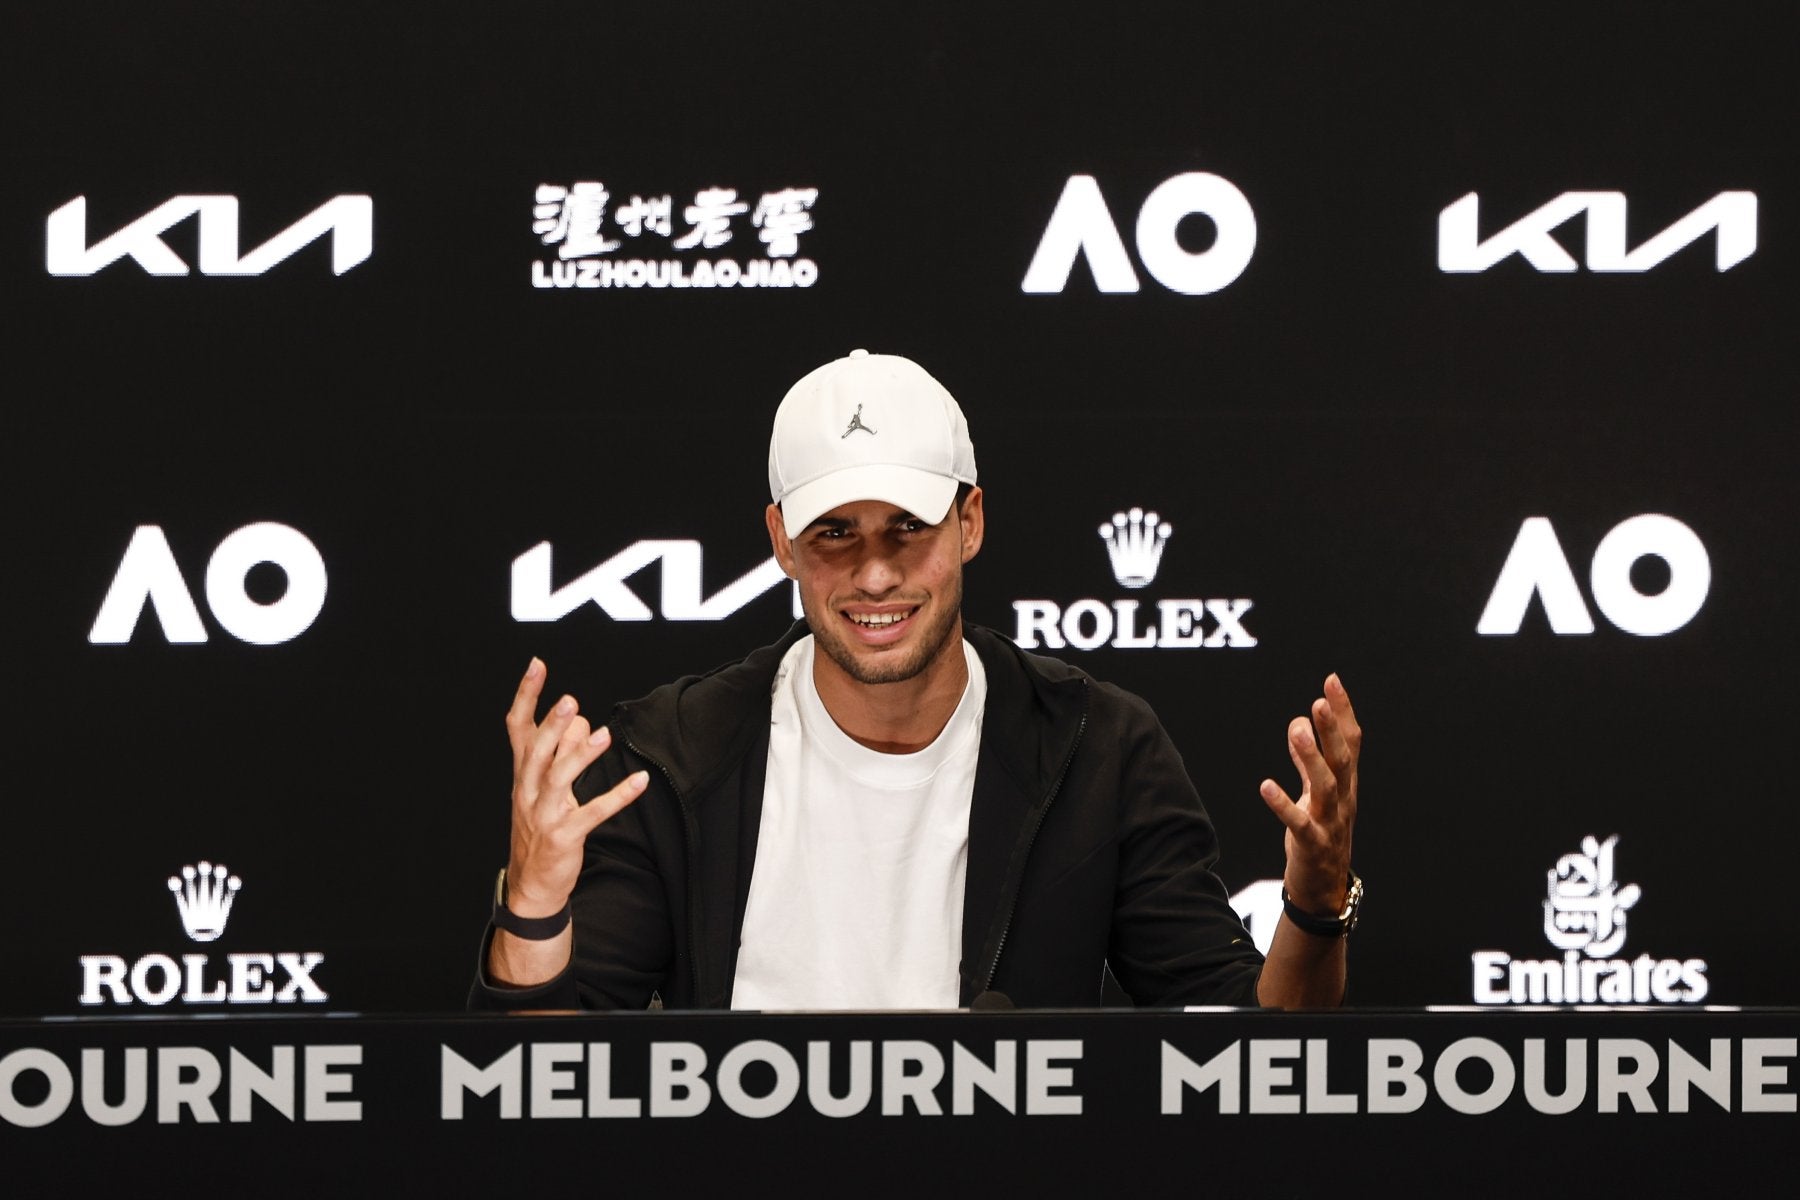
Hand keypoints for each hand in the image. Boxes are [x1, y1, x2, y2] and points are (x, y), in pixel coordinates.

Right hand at [502, 657, 647, 917]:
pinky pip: (592, 813)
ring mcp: (544, 815)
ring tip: (603, 735)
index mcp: (523, 774)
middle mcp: (528, 791)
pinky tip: (640, 783)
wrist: (531, 885)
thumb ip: (561, 752)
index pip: (518, 728)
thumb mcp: (546, 788)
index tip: (537, 665)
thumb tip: (582, 719)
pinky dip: (617, 797)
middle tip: (570, 700)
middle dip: (552, 726)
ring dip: (580, 757)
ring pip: (558, 780)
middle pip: (536, 752)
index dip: (526, 696)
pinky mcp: (564, 837)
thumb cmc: (540, 829)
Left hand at [1259, 673, 1359, 916]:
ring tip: (1296, 730)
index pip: (1351, 742)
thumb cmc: (1321, 835)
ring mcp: (1330, 824)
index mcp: (1346, 784)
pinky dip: (1283, 804)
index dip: (1343, 712)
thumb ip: (1308, 760)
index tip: (1332, 680)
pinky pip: (1299, 823)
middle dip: (1332, 730)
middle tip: (1318, 701)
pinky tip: (1265, 785)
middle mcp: (1344, 800)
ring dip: (1312, 758)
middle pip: (1342, 760)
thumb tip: (1300, 721)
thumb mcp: (1316, 794)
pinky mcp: (1312, 845)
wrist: (1324, 889)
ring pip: (1327, 787)